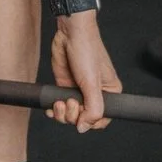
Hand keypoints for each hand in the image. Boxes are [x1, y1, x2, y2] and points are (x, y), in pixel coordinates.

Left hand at [47, 13, 119, 131]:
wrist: (70, 33)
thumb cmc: (87, 52)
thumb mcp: (92, 83)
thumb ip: (93, 109)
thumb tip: (83, 128)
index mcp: (110, 93)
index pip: (102, 120)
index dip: (90, 122)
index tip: (82, 116)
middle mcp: (95, 94)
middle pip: (84, 119)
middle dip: (73, 116)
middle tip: (69, 102)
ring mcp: (79, 91)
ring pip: (70, 115)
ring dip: (62, 114)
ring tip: (60, 102)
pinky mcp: (65, 86)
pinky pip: (60, 107)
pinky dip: (54, 110)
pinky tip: (51, 106)